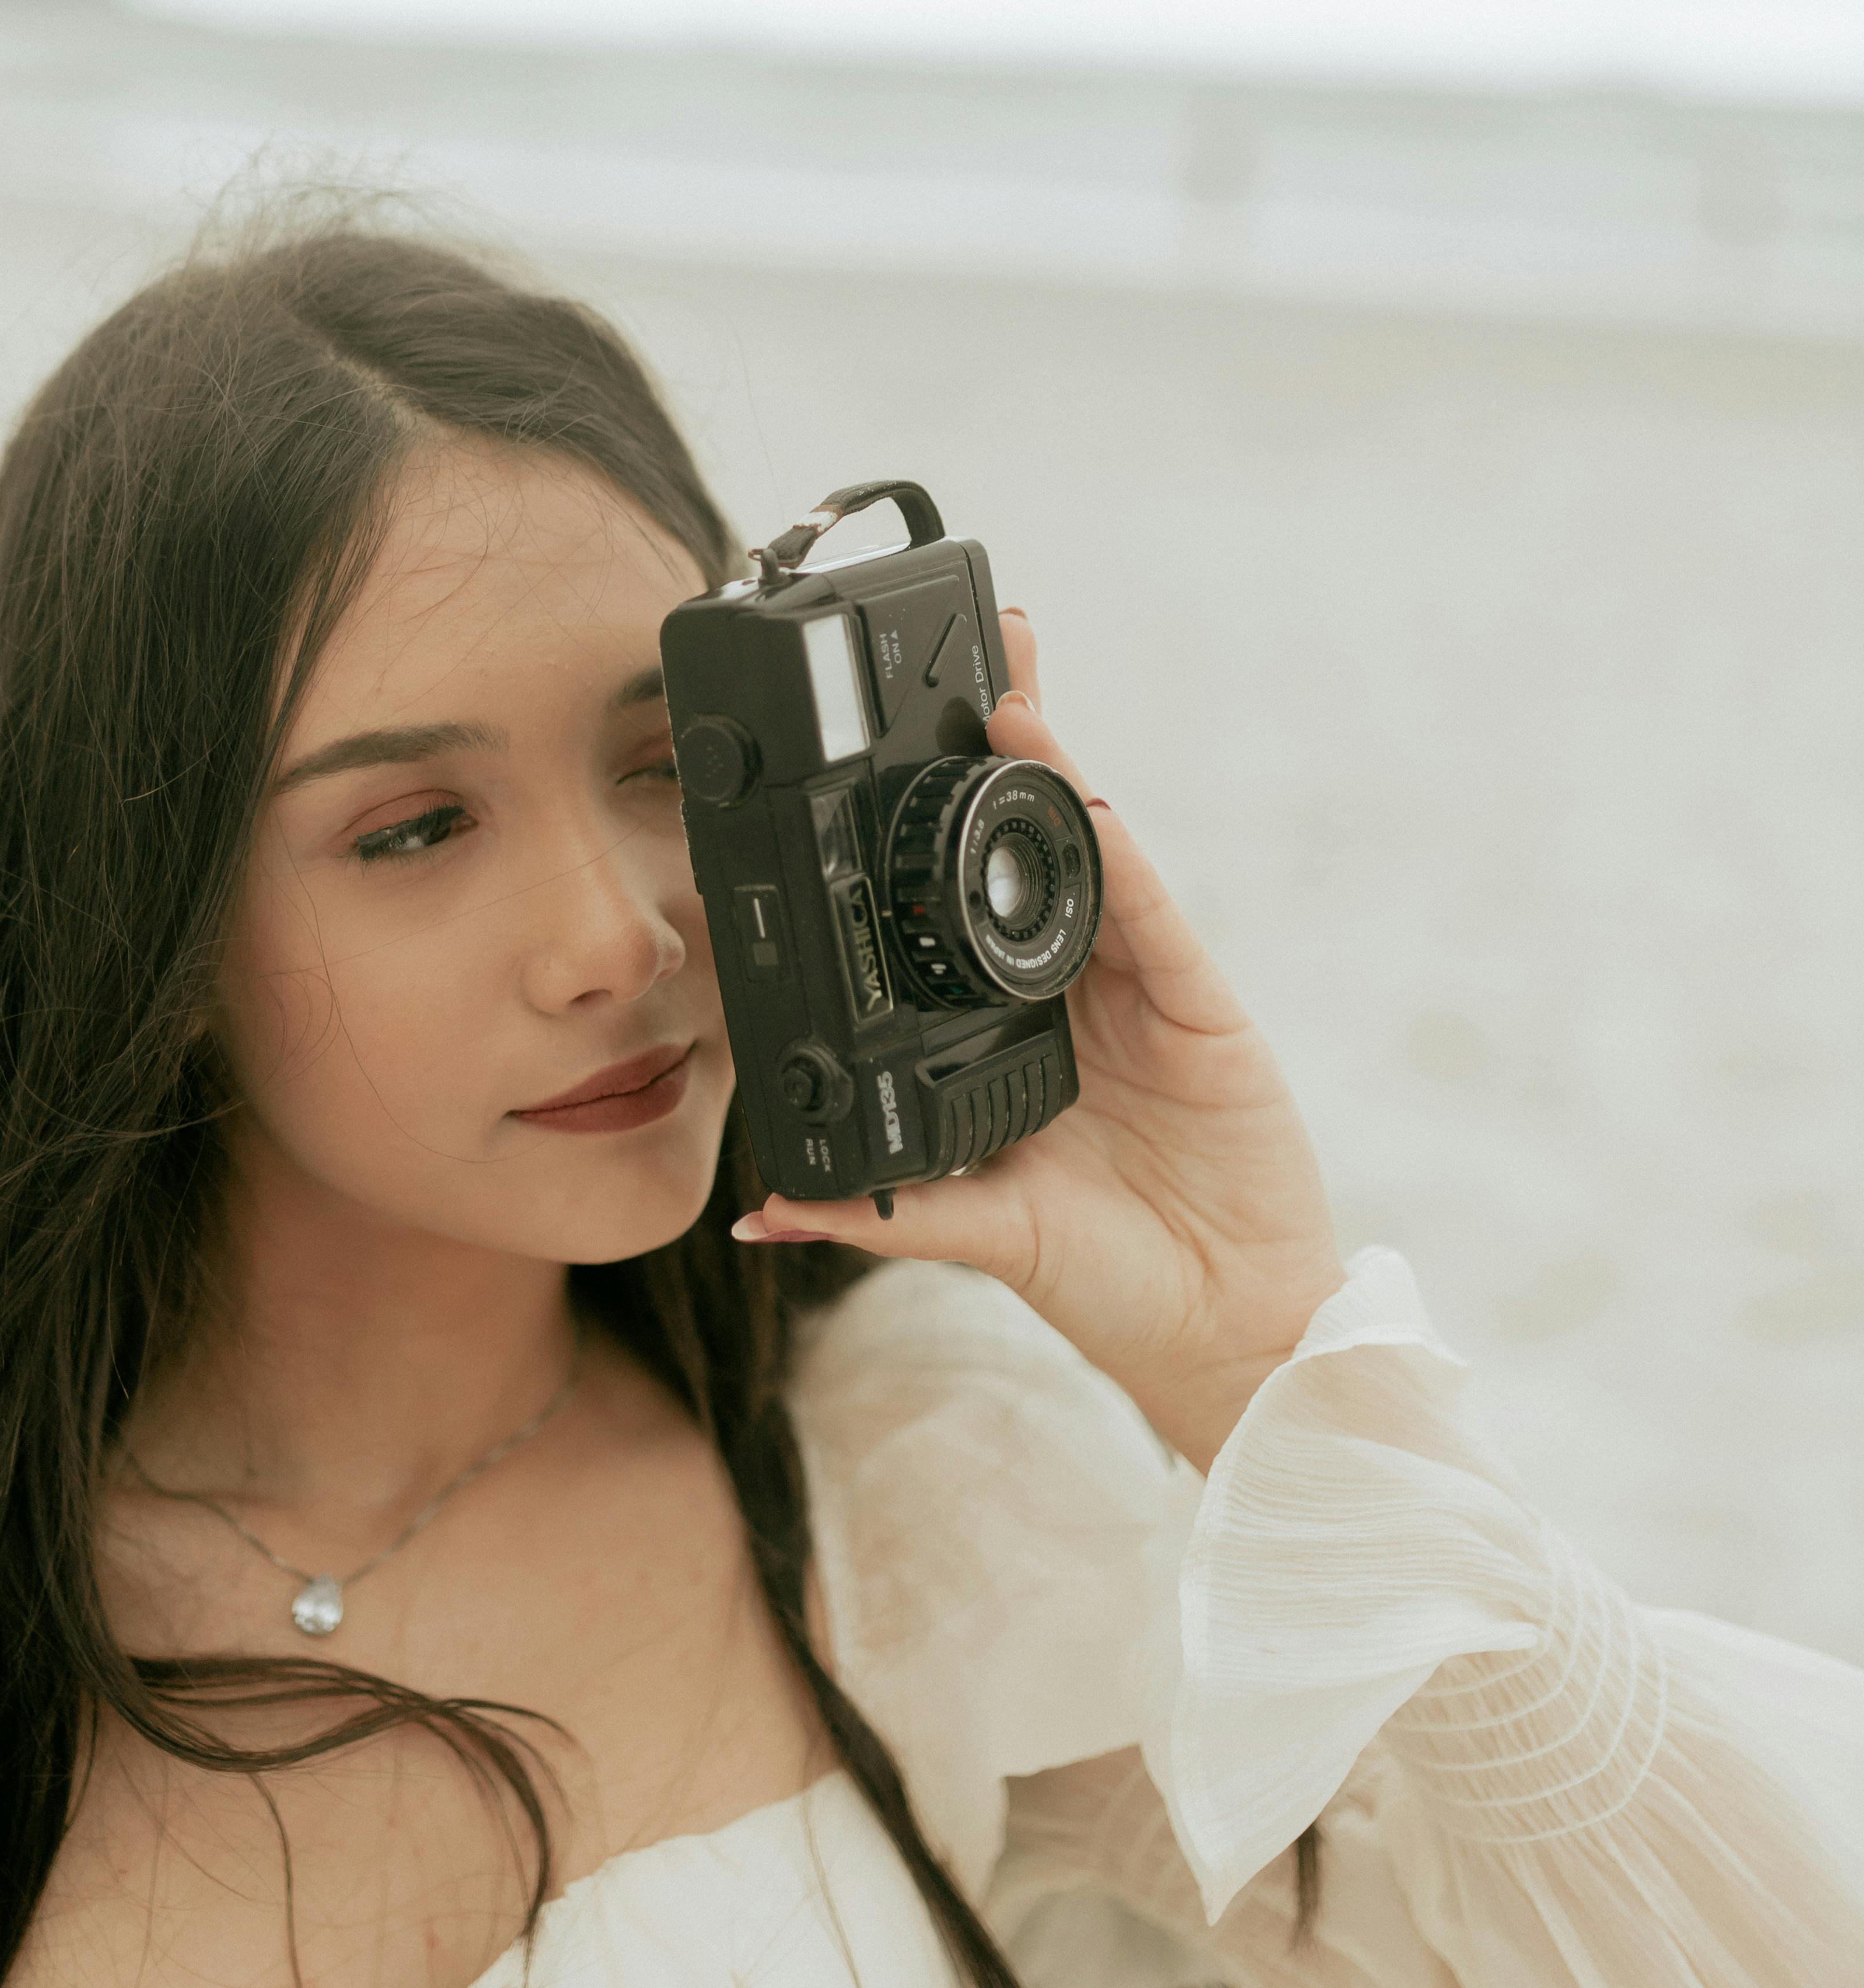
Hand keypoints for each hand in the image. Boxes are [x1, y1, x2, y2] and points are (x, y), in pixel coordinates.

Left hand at [732, 616, 1344, 1470]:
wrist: (1225, 1334)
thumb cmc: (1108, 1283)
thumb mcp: (978, 1235)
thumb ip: (880, 1210)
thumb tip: (762, 1211)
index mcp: (1019, 1034)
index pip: (967, 914)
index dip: (936, 833)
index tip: (879, 760)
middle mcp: (1078, 997)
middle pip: (1035, 853)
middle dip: (1004, 754)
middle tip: (961, 653)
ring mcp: (1142, 992)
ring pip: (1089, 858)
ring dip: (1052, 770)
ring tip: (1005, 687)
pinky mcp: (1199, 1006)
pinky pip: (1147, 915)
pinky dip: (1112, 853)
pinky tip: (1076, 793)